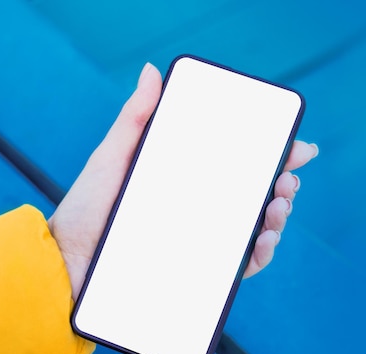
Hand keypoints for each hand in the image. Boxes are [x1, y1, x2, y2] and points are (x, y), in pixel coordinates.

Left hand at [48, 63, 318, 300]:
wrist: (67, 263)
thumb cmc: (86, 208)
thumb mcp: (113, 157)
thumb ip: (135, 118)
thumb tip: (151, 71)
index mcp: (185, 179)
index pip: (237, 163)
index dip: (273, 154)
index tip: (299, 148)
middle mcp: (197, 208)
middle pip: (253, 195)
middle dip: (282, 185)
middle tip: (286, 181)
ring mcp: (198, 239)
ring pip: (253, 228)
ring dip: (277, 217)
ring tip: (278, 207)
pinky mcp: (195, 271)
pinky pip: (238, 265)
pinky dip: (259, 255)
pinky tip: (263, 241)